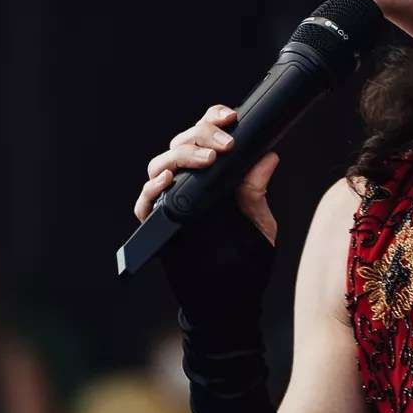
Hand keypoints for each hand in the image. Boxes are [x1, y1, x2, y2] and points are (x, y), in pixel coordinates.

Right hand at [135, 106, 279, 247]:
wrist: (232, 296)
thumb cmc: (247, 258)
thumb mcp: (258, 221)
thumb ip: (256, 191)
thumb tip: (268, 157)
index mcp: (213, 175)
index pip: (206, 136)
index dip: (214, 119)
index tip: (231, 117)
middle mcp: (190, 183)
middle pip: (182, 143)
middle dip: (203, 135)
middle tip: (225, 145)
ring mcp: (171, 201)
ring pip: (162, 164)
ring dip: (182, 156)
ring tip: (206, 161)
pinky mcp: (157, 223)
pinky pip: (145, 201)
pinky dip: (152, 188)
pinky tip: (167, 181)